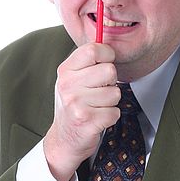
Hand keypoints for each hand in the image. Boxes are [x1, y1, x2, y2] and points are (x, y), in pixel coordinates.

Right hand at [43, 42, 120, 180]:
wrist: (64, 139)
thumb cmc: (73, 105)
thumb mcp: (72, 79)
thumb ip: (87, 62)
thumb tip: (109, 41)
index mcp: (65, 71)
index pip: (93, 50)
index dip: (107, 54)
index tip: (106, 61)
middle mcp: (68, 85)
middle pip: (109, 71)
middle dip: (111, 82)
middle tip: (99, 91)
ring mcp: (76, 104)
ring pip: (115, 93)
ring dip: (110, 102)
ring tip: (96, 107)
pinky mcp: (87, 121)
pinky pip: (115, 112)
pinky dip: (111, 117)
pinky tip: (98, 119)